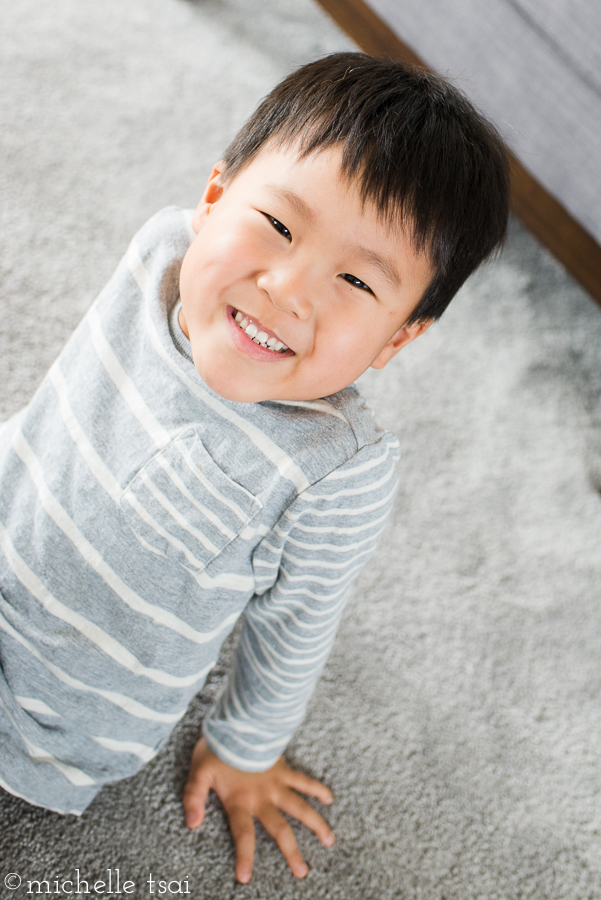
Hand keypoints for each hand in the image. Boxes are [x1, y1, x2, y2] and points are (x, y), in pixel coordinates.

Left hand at [183, 737, 334, 882]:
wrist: (237, 721)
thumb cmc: (216, 747)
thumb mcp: (198, 773)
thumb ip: (194, 798)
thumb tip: (192, 824)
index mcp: (240, 800)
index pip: (243, 834)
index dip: (244, 856)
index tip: (245, 877)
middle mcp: (262, 796)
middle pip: (279, 828)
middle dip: (291, 852)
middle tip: (302, 872)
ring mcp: (276, 783)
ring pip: (300, 807)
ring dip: (315, 824)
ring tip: (329, 841)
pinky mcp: (283, 769)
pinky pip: (304, 780)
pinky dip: (318, 789)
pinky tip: (329, 798)